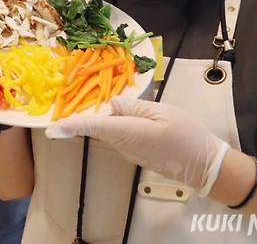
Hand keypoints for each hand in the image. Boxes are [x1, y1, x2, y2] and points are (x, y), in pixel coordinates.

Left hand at [46, 97, 229, 194]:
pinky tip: (127, 111)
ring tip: (109, 96)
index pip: (93, 126)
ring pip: (108, 128)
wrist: (205, 165)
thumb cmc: (186, 136)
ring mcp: (128, 150)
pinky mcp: (135, 151)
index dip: (70, 125)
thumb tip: (112, 103)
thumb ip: (134, 106)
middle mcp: (122, 143)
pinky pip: (119, 133)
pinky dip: (116, 121)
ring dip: (104, 115)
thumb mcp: (162, 112)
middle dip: (87, 112)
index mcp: (127, 131)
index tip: (51, 128)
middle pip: (98, 125)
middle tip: (80, 91)